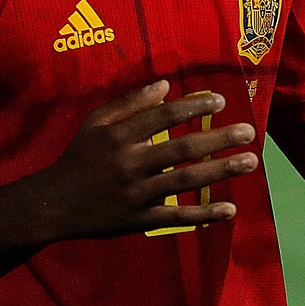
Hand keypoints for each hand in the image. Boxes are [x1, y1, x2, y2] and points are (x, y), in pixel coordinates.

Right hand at [21, 81, 258, 240]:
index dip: (193, 107)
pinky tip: (230, 209)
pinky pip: (176, 217)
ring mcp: (136, 194)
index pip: (163, 117)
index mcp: (118, 136)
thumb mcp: (95, 123)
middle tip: (249, 132)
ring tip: (250, 162)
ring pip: (184, 181)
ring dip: (220, 171)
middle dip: (218, 139)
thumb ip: (129, 103)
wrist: (54, 205)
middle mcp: (130, 164)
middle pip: (181, 149)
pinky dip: (203, 213)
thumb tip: (166, 85)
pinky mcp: (139, 219)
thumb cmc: (79, 157)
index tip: (220, 102)